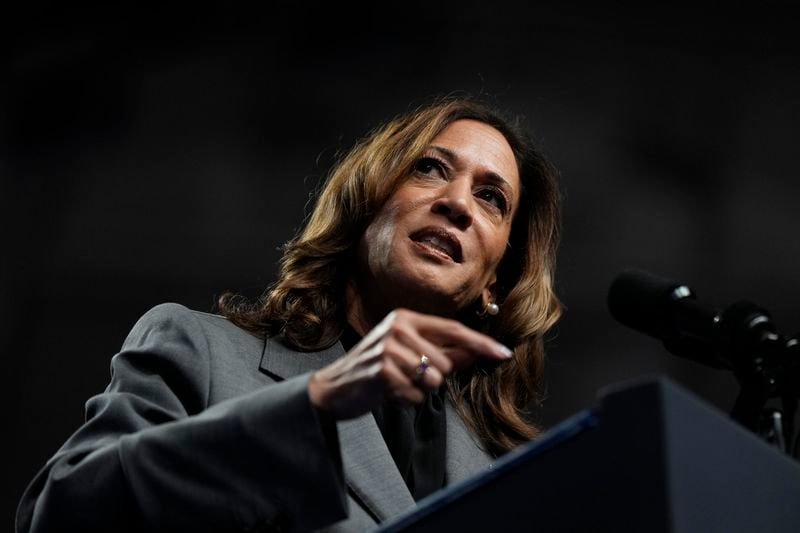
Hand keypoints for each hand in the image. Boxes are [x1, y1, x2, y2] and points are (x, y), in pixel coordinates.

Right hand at [307, 308, 512, 420]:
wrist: (333, 389)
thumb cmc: (376, 371)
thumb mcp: (410, 356)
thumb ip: (444, 353)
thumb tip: (478, 352)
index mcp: (406, 319)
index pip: (453, 330)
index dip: (481, 344)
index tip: (504, 354)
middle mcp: (398, 328)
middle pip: (445, 364)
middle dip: (433, 379)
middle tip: (406, 377)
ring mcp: (388, 348)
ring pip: (433, 381)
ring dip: (419, 391)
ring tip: (396, 385)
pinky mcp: (382, 371)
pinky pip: (416, 396)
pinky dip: (405, 401)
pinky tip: (386, 393)